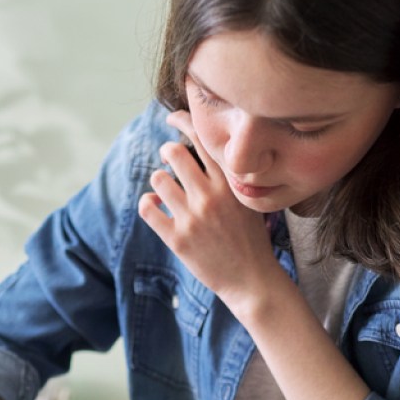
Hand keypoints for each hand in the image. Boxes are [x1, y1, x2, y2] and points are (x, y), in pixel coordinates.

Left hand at [137, 110, 279, 310]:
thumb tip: (204, 150)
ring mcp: (192, 217)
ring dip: (158, 181)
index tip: (172, 118)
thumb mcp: (249, 201)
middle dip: (167, 152)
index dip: (183, 121)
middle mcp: (210, 196)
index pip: (202, 139)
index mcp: (230, 183)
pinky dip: (148, 204)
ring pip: (157, 179)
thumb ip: (229, 177)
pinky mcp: (177, 239)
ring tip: (166, 190)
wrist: (252, 280)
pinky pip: (147, 208)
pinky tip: (155, 207)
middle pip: (173, 152)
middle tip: (168, 158)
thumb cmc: (251, 239)